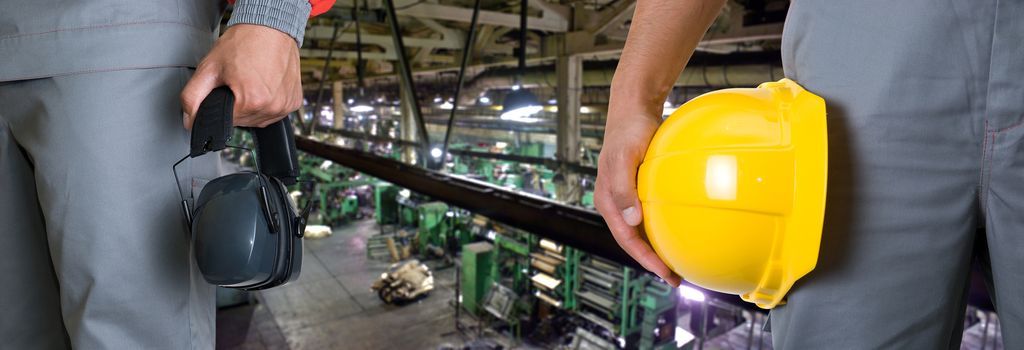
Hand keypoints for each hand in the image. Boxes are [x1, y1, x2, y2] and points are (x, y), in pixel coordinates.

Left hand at [181, 24, 302, 128]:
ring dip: (252, 106)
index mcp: (251, 101)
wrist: (270, 28)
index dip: (221, 105)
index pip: (226, 122)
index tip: (226, 87)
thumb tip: (190, 121)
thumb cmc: (243, 43)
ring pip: (259, 119)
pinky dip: (267, 103)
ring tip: (252, 82)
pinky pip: (275, 113)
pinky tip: (265, 85)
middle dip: (237, 106)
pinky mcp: (294, 102)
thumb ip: (192, 97)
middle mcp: (273, 107)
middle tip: (238, 81)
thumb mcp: (209, 67)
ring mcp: (286, 106)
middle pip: (244, 121)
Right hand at [595, 107, 680, 285]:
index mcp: (607, 201)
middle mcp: (615, 203)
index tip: (664, 272)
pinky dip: (660, 229)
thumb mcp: (624, 158)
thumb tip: (632, 219)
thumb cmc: (628, 132)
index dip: (644, 259)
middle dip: (651, 261)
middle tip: (675, 277)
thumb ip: (623, 189)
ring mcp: (626, 198)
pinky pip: (648, 216)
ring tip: (675, 262)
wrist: (633, 110)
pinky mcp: (637, 189)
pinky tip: (676, 231)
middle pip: (632, 240)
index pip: (626, 239)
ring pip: (640, 231)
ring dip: (655, 248)